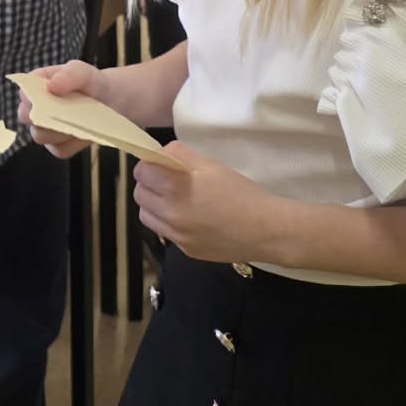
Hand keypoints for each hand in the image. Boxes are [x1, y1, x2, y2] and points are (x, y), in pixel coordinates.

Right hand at [15, 59, 115, 158]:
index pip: (24, 92)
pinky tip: (84, 133)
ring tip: (78, 121)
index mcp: (36, 87)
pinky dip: (72, 143)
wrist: (108, 100)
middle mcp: (36, 109)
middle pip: (25, 117)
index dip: (31, 96)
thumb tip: (52, 86)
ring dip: (58, 130)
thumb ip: (69, 74)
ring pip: (40, 136)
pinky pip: (59, 150)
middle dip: (42, 116)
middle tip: (62, 112)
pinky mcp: (58, 146)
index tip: (50, 95)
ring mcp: (45, 129)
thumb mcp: (84, 72)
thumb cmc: (90, 83)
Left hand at [133, 143, 288, 264]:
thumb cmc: (241, 192)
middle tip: (167, 179)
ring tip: (174, 199)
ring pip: (146, 215)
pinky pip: (164, 232)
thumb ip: (180, 155)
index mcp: (175, 188)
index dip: (150, 164)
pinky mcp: (185, 250)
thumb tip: (160, 154)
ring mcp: (176, 235)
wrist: (266, 230)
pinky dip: (168, 222)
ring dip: (154, 204)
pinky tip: (189, 217)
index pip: (142, 171)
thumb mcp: (211, 165)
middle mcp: (170, 214)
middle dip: (149, 183)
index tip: (162, 164)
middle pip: (139, 194)